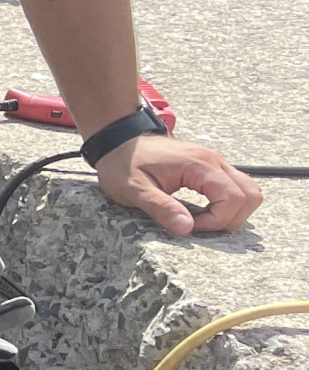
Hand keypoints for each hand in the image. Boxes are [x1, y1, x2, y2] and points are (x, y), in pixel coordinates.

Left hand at [95, 134, 261, 235]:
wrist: (118, 142)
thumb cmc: (123, 163)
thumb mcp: (134, 189)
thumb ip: (160, 207)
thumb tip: (187, 228)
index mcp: (199, 164)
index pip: (233, 197)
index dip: (217, 220)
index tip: (191, 227)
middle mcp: (214, 161)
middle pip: (250, 195)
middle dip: (231, 219)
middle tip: (200, 227)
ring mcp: (216, 162)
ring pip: (248, 191)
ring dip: (233, 212)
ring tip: (203, 220)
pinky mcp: (212, 167)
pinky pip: (235, 187)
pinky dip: (228, 204)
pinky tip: (203, 211)